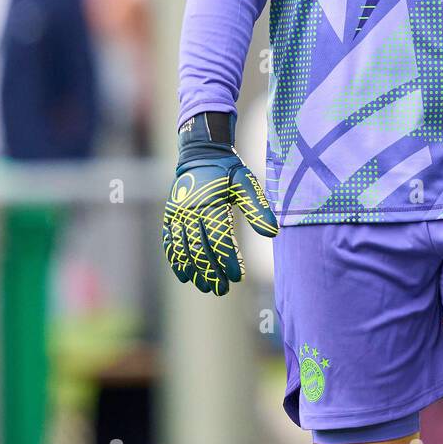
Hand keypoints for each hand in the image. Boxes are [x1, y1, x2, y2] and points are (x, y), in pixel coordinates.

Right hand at [162, 111, 277, 295]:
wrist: (201, 154)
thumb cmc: (228, 171)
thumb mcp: (246, 183)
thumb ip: (258, 208)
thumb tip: (273, 233)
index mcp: (209, 203)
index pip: (218, 238)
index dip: (227, 259)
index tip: (238, 277)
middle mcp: (189, 211)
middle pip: (199, 249)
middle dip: (211, 272)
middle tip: (223, 290)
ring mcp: (176, 215)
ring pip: (182, 249)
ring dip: (194, 271)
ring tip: (207, 288)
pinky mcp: (169, 217)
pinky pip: (170, 243)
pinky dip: (175, 260)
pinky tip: (185, 276)